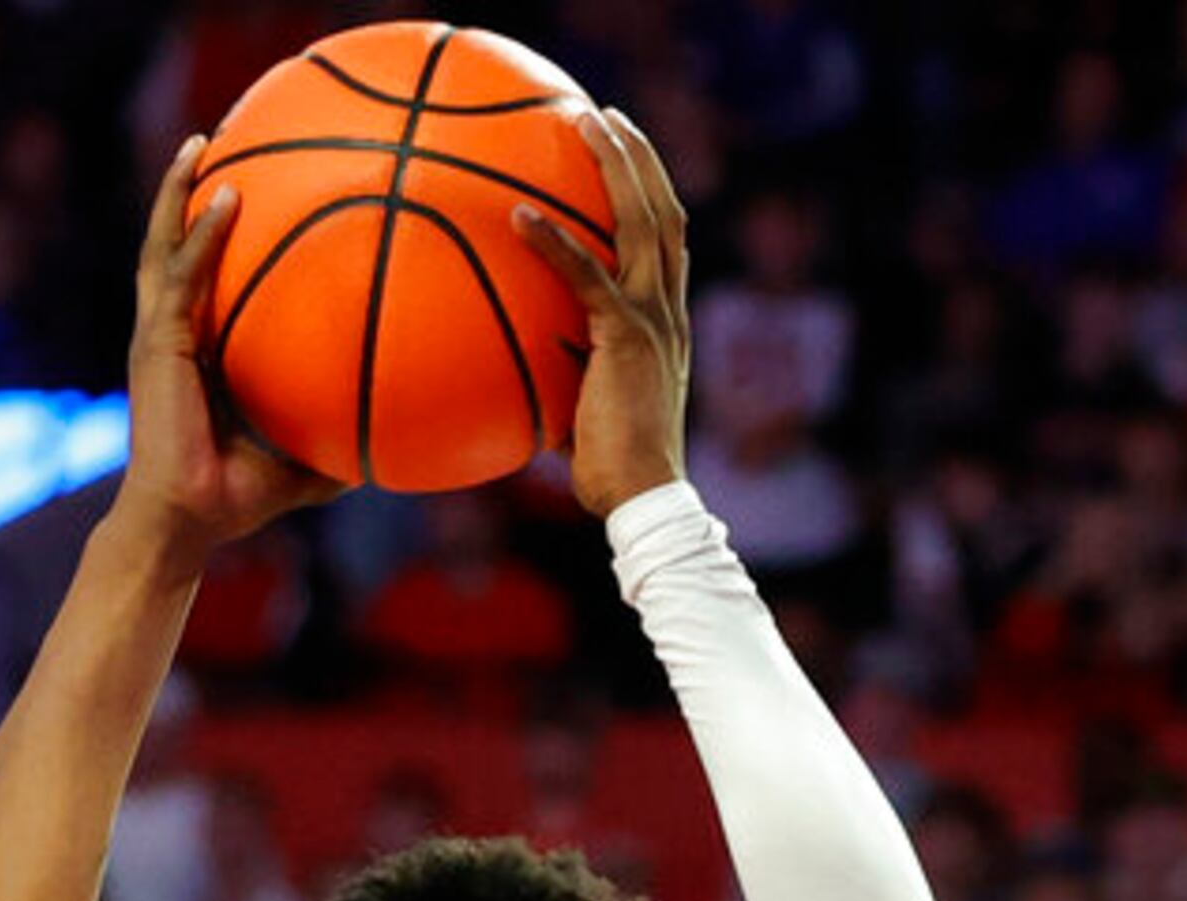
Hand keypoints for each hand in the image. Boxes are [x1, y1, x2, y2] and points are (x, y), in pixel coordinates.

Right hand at [109, 137, 340, 570]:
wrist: (189, 523)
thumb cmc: (240, 496)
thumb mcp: (307, 451)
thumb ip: (346, 426)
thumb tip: (413, 423)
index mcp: (195, 348)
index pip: (200, 276)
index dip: (212, 231)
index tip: (243, 184)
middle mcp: (170, 333)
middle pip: (171, 244)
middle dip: (185, 191)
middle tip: (212, 140)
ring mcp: (158, 336)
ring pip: (162, 246)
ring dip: (178, 192)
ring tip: (202, 143)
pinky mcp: (158, 347)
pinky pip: (181, 278)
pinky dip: (202, 235)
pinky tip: (226, 198)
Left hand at [513, 108, 689, 516]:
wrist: (642, 497)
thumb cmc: (610, 466)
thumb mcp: (586, 406)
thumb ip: (567, 373)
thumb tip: (525, 364)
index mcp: (666, 321)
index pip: (667, 240)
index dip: (651, 192)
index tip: (627, 157)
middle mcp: (668, 309)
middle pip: (663, 210)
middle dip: (637, 157)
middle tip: (606, 117)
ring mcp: (653, 318)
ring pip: (641, 221)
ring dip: (614, 167)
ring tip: (586, 124)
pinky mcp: (625, 338)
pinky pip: (587, 276)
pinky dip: (554, 243)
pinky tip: (519, 216)